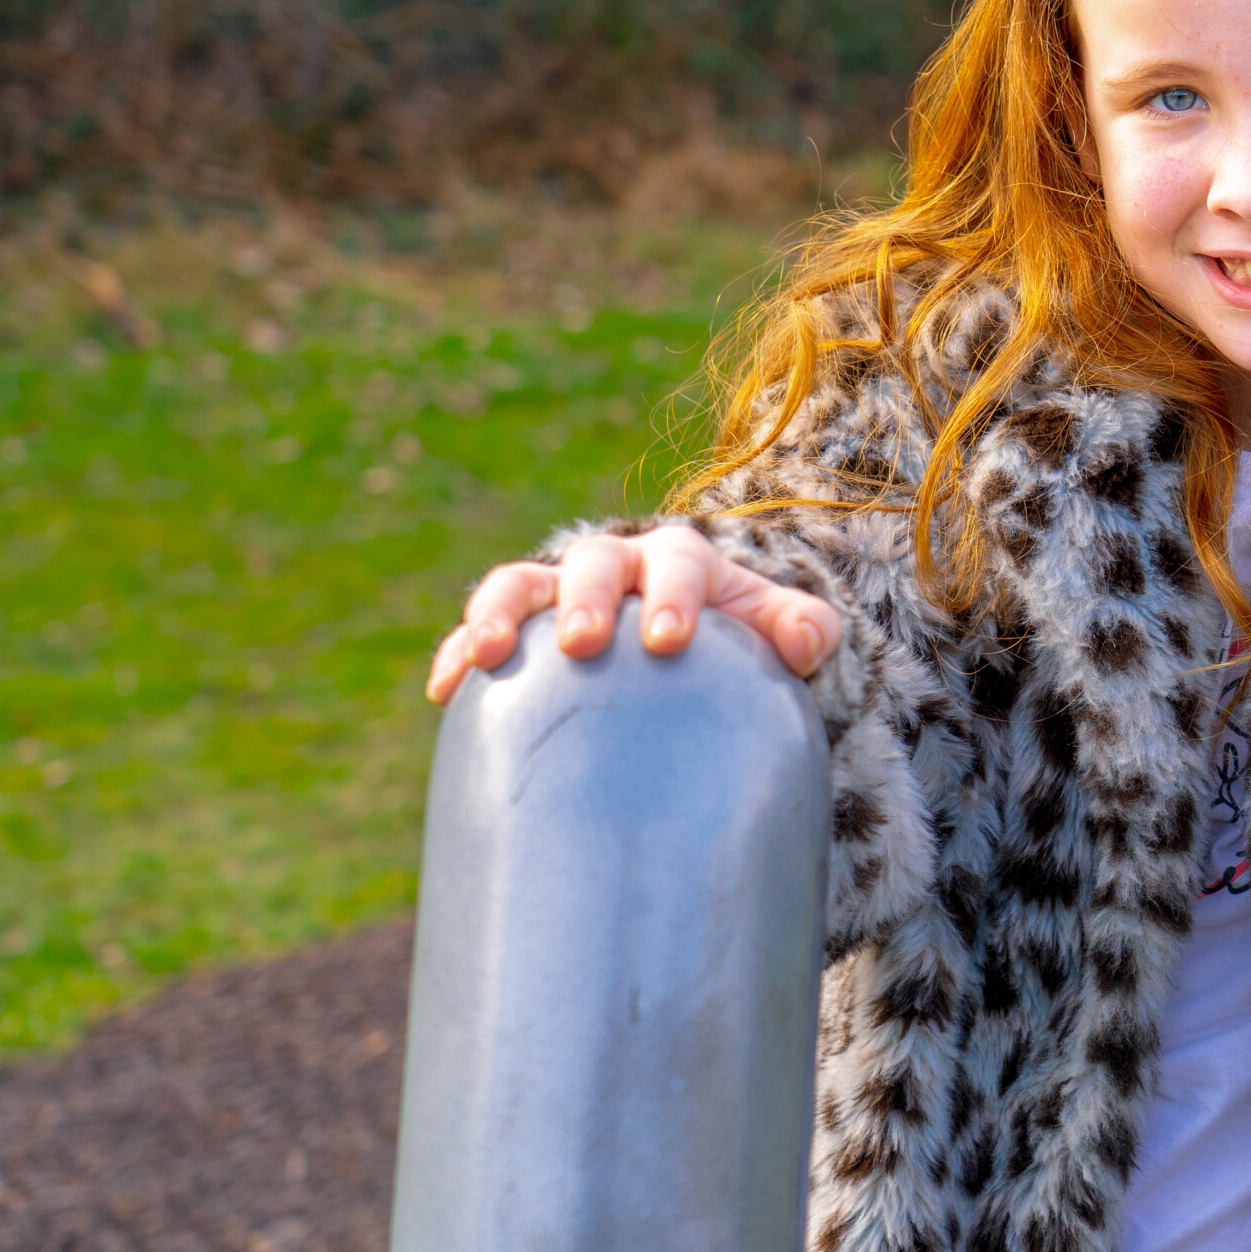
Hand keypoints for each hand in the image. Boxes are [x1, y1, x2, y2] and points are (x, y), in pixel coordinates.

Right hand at [425, 526, 845, 704]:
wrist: (690, 649)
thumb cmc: (738, 641)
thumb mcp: (780, 631)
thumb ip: (804, 628)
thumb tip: (806, 641)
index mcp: (680, 560)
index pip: (679, 564)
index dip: (674, 595)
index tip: (672, 639)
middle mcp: (613, 564)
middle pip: (594, 565)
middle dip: (587, 598)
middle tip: (585, 642)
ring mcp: (557, 592)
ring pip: (520, 585)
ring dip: (500, 613)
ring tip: (486, 654)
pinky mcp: (519, 629)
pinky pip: (480, 633)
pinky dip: (458, 653)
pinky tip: (444, 691)